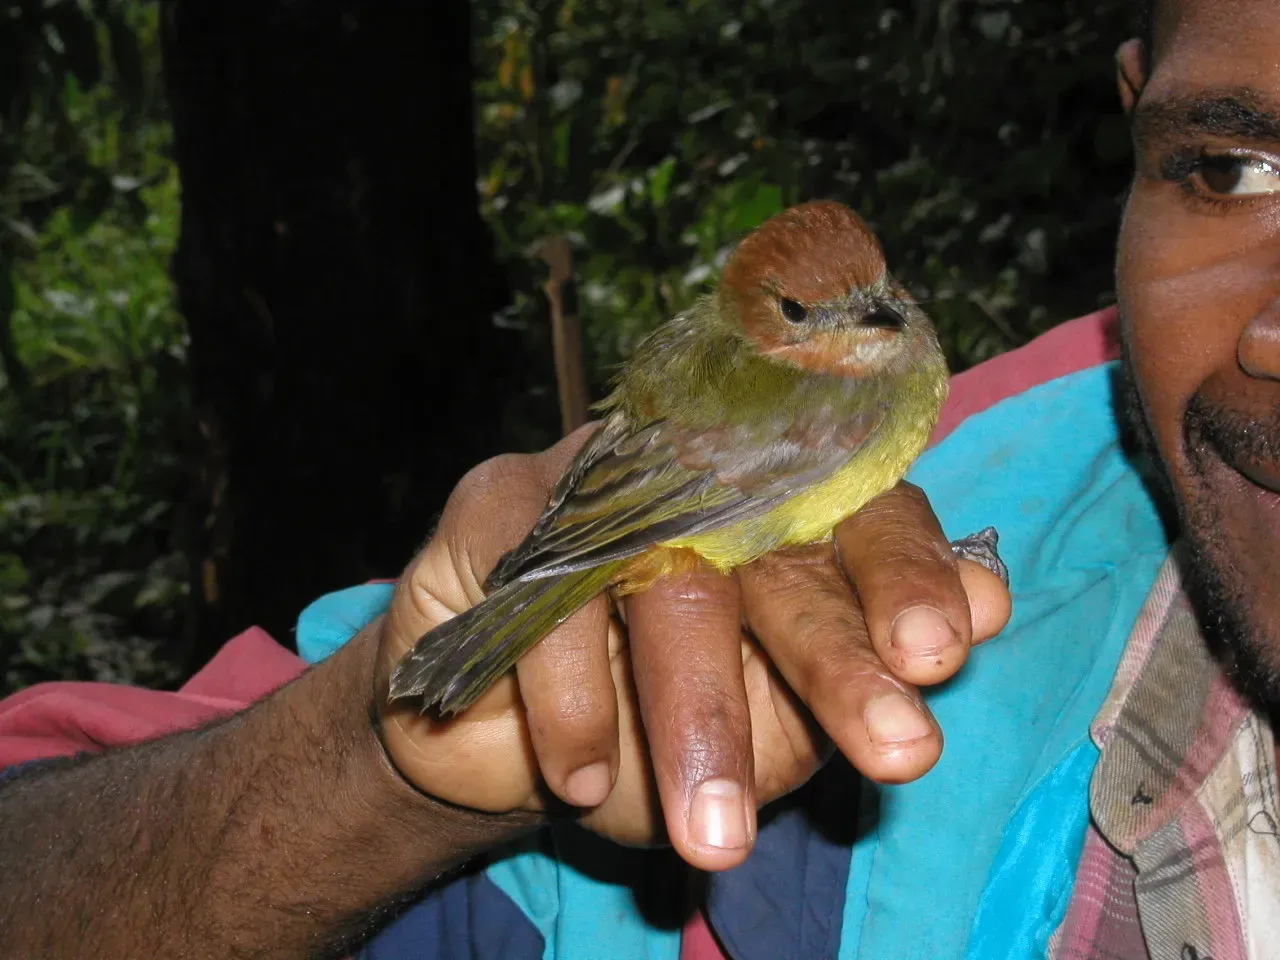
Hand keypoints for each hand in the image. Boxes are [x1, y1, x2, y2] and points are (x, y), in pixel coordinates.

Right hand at [374, 425, 1010, 870]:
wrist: (496, 738)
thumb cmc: (657, 724)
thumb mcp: (774, 722)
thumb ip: (865, 666)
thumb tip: (991, 599)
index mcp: (782, 518)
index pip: (864, 518)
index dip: (905, 576)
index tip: (939, 657)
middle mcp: (700, 481)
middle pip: (778, 553)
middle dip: (835, 659)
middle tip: (896, 750)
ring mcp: (602, 484)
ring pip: (666, 581)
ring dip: (699, 715)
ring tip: (719, 838)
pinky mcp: (503, 506)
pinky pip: (547, 595)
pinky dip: (574, 697)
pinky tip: (585, 776)